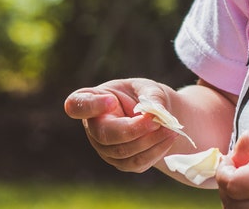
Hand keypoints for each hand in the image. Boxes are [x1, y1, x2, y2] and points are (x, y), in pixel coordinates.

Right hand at [64, 78, 179, 172]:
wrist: (156, 114)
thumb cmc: (144, 95)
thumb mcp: (147, 87)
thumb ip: (151, 96)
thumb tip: (155, 112)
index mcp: (92, 100)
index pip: (77, 104)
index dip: (91, 106)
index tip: (111, 100)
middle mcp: (93, 127)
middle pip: (105, 135)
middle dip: (133, 129)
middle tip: (155, 121)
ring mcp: (105, 148)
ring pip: (123, 152)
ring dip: (150, 141)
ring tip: (171, 128)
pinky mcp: (120, 162)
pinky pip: (136, 162)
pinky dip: (156, 150)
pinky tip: (169, 137)